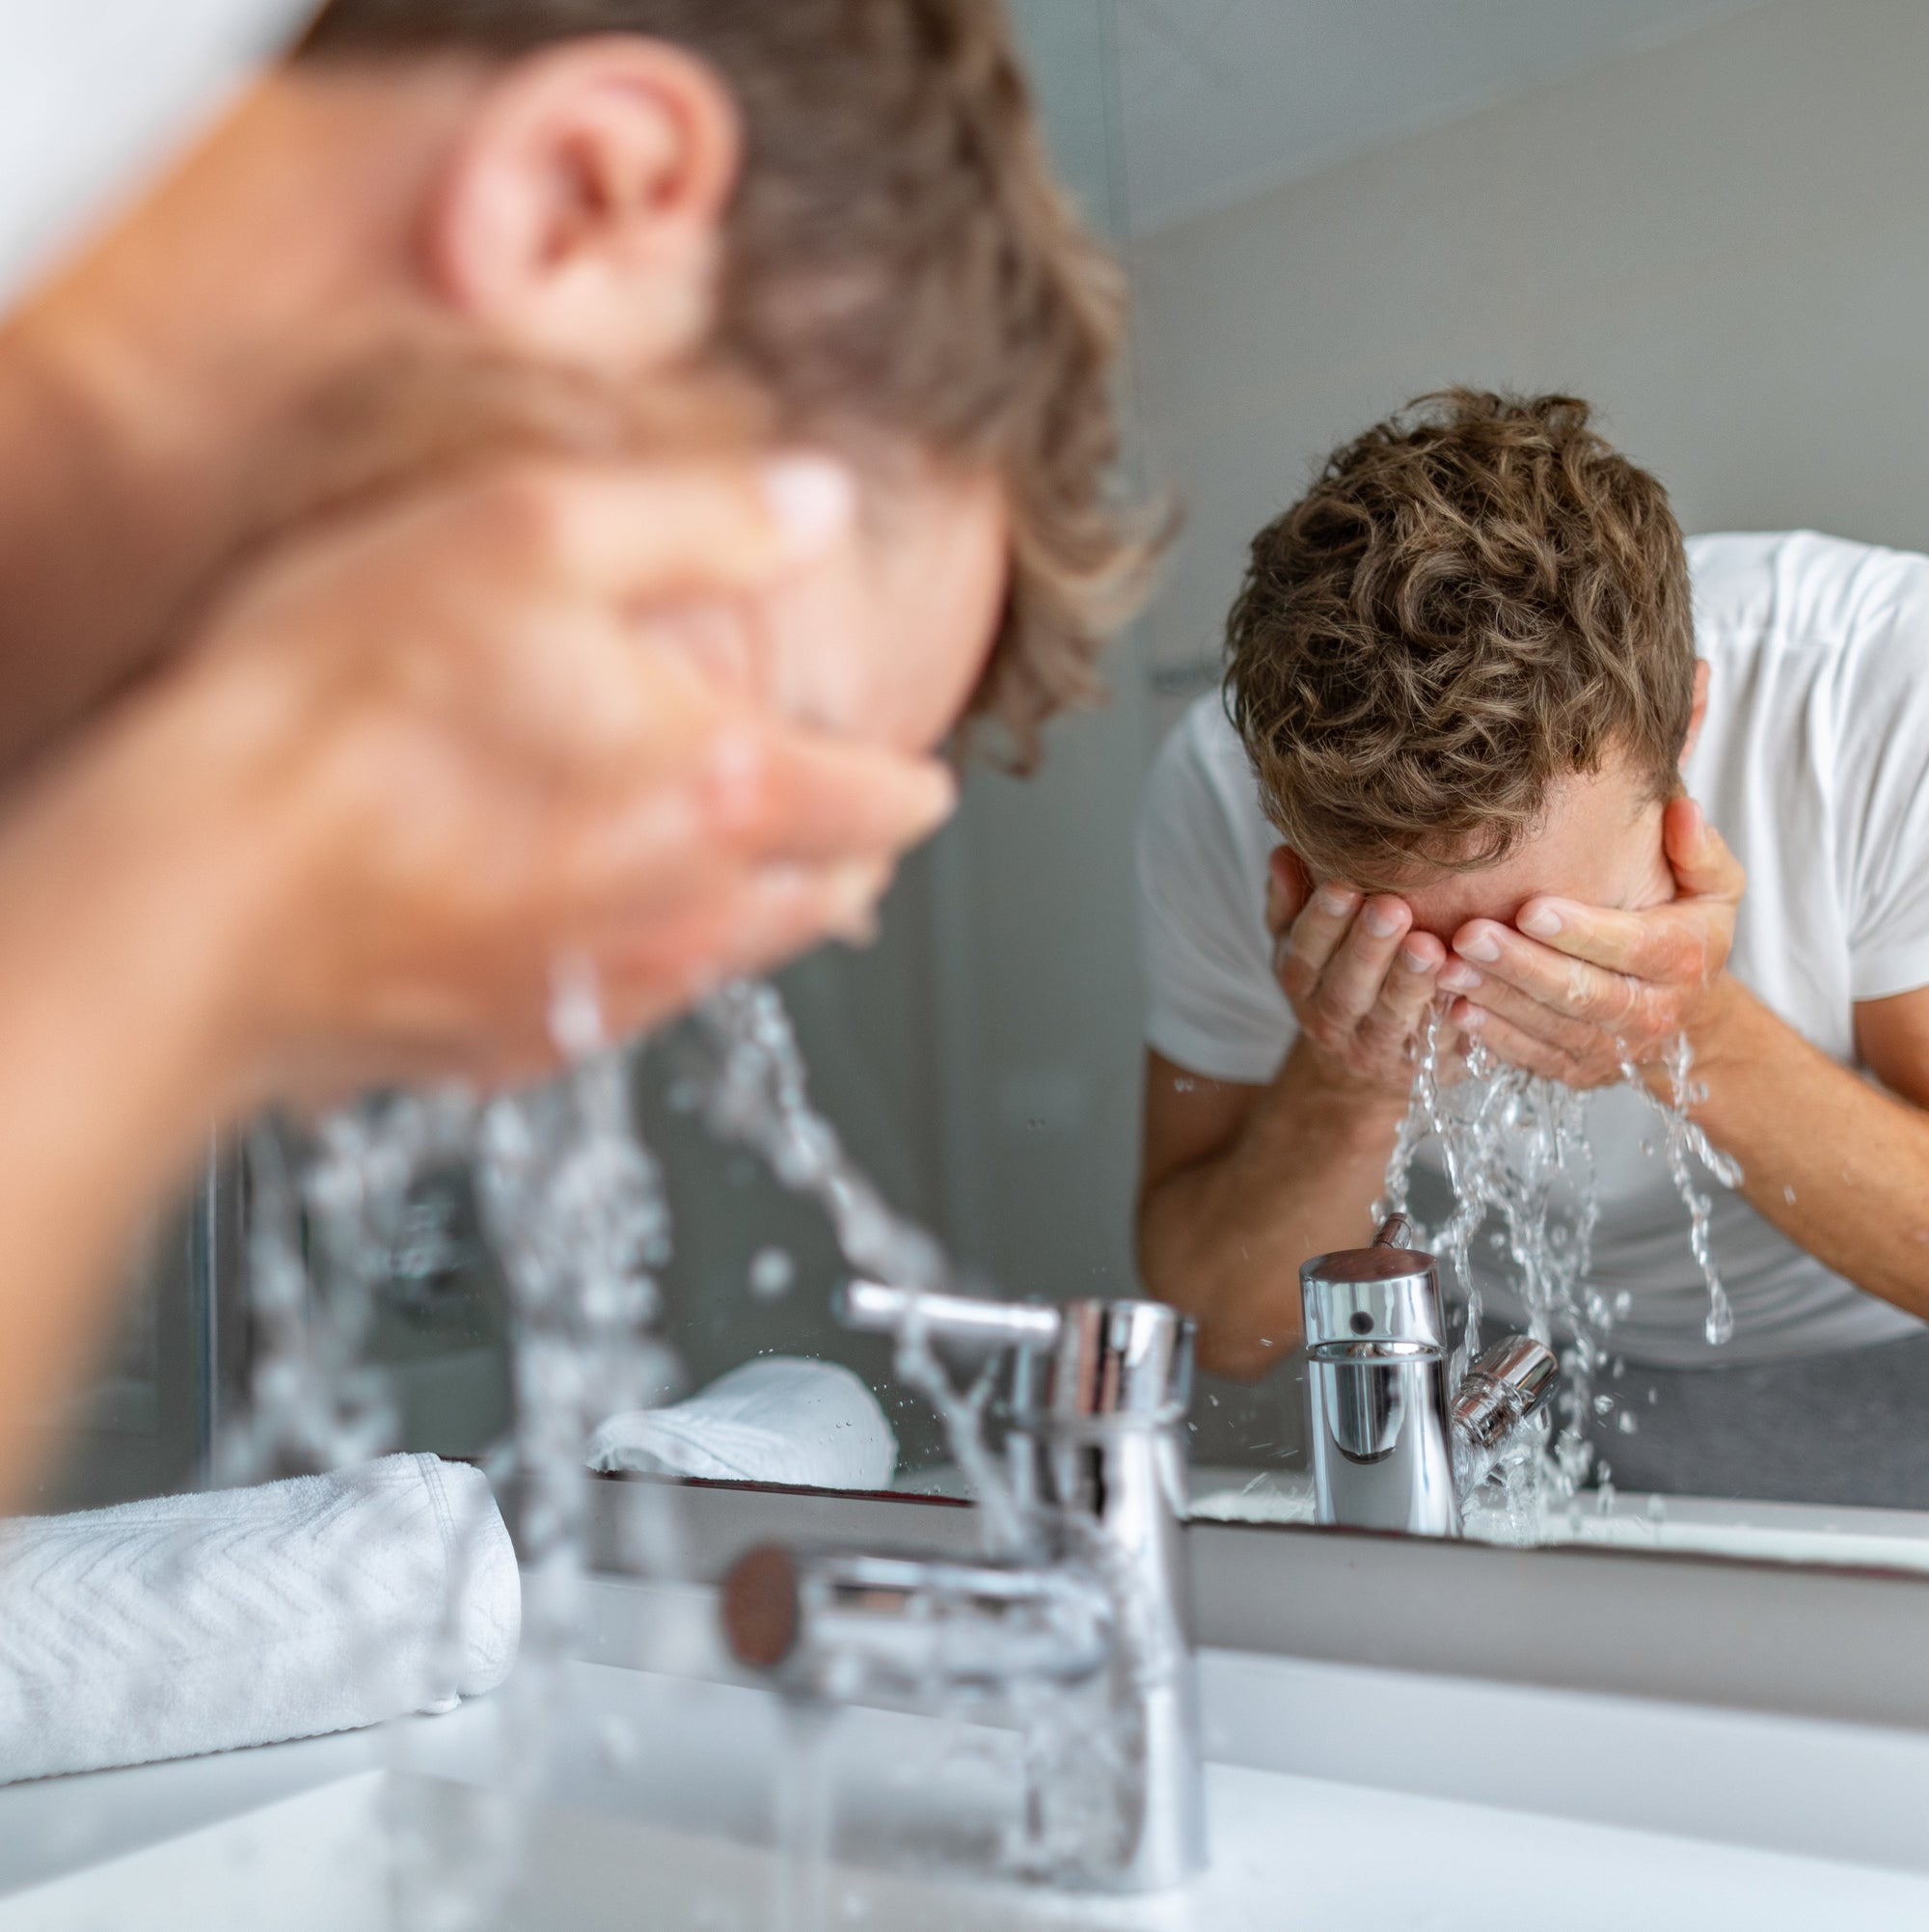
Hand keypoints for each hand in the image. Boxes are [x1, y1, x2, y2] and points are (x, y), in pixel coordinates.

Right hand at [62, 454, 958, 1103]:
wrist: (202, 887)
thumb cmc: (344, 706)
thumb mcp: (533, 534)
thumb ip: (704, 519)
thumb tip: (819, 501)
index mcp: (717, 786)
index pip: (872, 801)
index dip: (910, 785)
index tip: (927, 784)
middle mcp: (680, 909)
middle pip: (819, 904)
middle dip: (853, 867)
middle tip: (863, 848)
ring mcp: (597, 992)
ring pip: (731, 966)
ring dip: (766, 924)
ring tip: (775, 897)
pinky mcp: (507, 1045)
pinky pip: (619, 1011)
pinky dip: (648, 972)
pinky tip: (616, 945)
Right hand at [1266, 847, 1447, 1100]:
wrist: (1360, 1067)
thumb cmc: (1338, 976)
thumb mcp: (1302, 940)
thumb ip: (1291, 900)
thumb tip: (1284, 853)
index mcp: (1301, 981)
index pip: (1305, 953)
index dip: (1321, 922)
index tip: (1342, 887)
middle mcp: (1332, 1020)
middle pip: (1347, 988)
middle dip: (1368, 949)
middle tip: (1392, 909)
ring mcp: (1376, 1049)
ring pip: (1391, 1019)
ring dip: (1410, 984)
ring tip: (1430, 948)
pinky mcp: (1422, 1071)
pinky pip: (1440, 1047)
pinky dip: (1454, 1021)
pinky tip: (1469, 989)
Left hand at [1440, 799, 1744, 1087]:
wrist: (1689, 1012)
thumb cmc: (1687, 927)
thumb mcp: (1711, 887)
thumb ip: (1698, 851)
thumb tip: (1682, 808)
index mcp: (1682, 958)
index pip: (1630, 945)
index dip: (1580, 931)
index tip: (1529, 909)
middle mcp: (1652, 1011)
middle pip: (1582, 992)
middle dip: (1521, 964)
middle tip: (1469, 936)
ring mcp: (1614, 1047)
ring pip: (1549, 1026)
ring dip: (1495, 999)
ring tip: (1447, 969)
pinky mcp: (1580, 1069)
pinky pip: (1532, 1055)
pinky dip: (1492, 1036)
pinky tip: (1453, 1009)